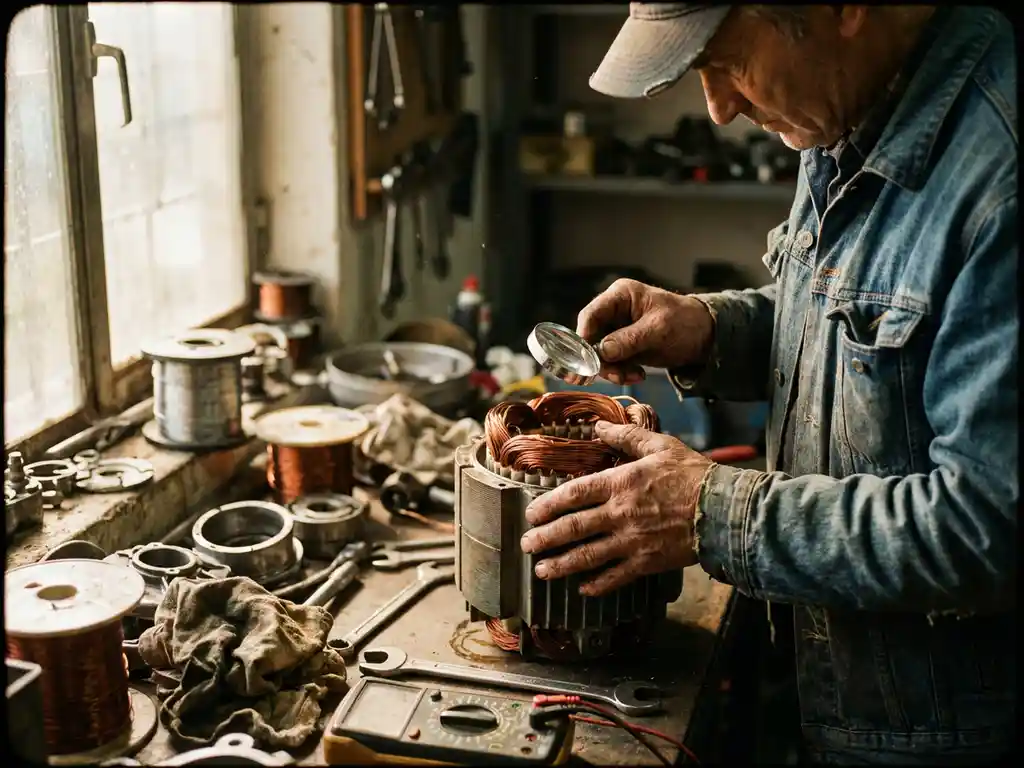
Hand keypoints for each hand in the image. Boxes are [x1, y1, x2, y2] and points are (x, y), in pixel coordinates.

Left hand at [519, 421, 712, 595]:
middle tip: (527, 545)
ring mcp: (632, 541)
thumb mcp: (659, 446)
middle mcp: (620, 514)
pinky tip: (582, 588)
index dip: (548, 505)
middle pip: (573, 528)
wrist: (725, 509)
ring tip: (542, 571)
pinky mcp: (647, 562)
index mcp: (620, 483)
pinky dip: (597, 584)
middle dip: (546, 538)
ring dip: (561, 565)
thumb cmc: (693, 474)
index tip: (531, 513)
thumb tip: (599, 425)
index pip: (574, 495)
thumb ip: (625, 437)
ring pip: (588, 556)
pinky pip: (616, 577)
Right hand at [577, 278, 714, 384]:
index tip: (586, 360)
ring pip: (599, 354)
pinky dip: (621, 373)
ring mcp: (618, 330)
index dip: (584, 337)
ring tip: (634, 376)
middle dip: (601, 360)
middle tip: (616, 375)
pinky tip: (638, 375)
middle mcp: (614, 311)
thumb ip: (629, 339)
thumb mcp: (659, 330)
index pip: (591, 314)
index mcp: (621, 295)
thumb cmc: (685, 322)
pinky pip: (612, 363)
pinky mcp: (624, 347)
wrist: (705, 337)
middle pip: (591, 337)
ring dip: (613, 370)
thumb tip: (601, 351)